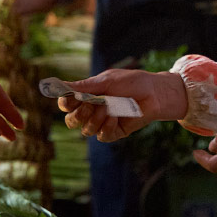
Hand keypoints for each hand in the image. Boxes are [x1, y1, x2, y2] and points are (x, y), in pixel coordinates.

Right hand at [59, 69, 187, 142]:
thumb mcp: (107, 81)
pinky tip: (115, 117)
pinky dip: (107, 126)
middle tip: (90, 105)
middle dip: (78, 115)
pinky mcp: (114, 132)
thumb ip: (85, 86)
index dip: (65, 103)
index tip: (70, 99)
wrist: (155, 93)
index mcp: (87, 96)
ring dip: (95, 119)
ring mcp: (102, 123)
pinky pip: (102, 136)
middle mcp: (92, 111)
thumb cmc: (132, 82)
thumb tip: (61, 85)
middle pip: (71, 121)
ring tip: (108, 108)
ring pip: (86, 130)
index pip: (66, 104)